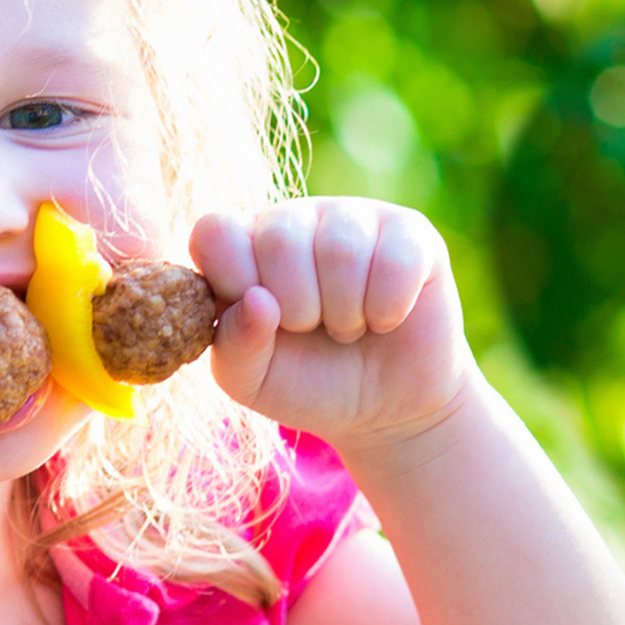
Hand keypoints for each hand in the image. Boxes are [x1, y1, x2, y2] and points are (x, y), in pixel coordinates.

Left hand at [191, 200, 471, 453]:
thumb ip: (234, 346)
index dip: (233, 281)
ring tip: (349, 326)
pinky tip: (386, 318)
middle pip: (279, 239)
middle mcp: (294, 219)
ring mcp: (353, 217)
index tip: (261, 321)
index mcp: (243, 245)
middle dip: (298, 310)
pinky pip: (396, 258)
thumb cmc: (309, 385)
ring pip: (341, 248)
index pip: (214, 232)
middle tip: (313, 329)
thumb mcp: (252, 380)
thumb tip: (257, 300)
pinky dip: (388, 309)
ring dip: (345, 313)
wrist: (385, 408)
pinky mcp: (409, 231)